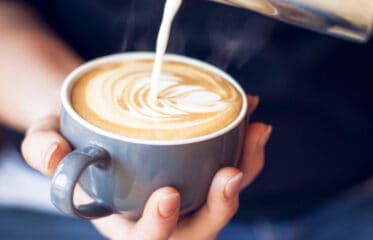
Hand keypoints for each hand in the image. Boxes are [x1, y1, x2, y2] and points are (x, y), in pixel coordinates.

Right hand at [22, 95, 270, 239]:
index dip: (159, 227)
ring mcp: (186, 197)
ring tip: (257, 131)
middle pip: (199, 230)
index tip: (168, 196)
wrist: (95, 129)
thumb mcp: (49, 142)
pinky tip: (253, 121)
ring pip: (224, 201)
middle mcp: (160, 216)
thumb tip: (53, 154)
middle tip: (231, 173)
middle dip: (219, 206)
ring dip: (246, 169)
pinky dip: (245, 150)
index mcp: (124, 221)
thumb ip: (44, 150)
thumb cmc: (72, 141)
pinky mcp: (200, 175)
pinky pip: (229, 172)